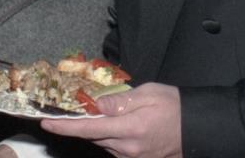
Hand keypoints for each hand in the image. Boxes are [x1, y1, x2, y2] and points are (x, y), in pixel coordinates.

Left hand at [40, 83, 181, 157]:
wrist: (198, 128)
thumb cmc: (174, 106)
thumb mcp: (148, 93)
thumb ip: (120, 101)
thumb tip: (96, 105)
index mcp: (130, 129)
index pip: (89, 129)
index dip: (65, 127)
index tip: (47, 123)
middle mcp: (128, 148)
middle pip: (94, 137)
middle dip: (82, 124)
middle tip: (73, 110)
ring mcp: (133, 157)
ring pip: (104, 143)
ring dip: (99, 130)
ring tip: (104, 114)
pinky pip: (115, 148)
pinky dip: (111, 136)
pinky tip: (118, 125)